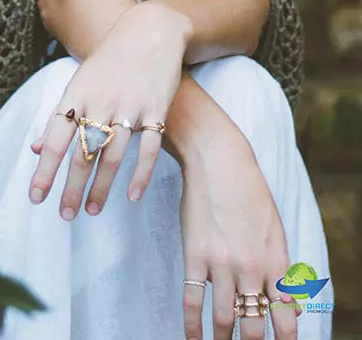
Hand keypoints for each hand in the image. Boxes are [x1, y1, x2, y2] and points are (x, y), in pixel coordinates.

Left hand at [29, 3, 192, 219]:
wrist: (148, 33)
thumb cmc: (108, 62)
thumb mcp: (78, 84)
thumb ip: (58, 117)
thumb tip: (36, 149)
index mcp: (76, 97)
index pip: (55, 141)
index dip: (44, 171)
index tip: (36, 198)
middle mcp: (100, 104)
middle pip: (81, 154)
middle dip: (70, 188)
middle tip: (64, 215)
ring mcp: (129, 107)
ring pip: (112, 156)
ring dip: (101, 187)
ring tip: (92, 210)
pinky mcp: (155, 110)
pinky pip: (148, 149)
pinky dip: (141, 174)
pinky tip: (132, 196)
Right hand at [176, 97, 299, 339]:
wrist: (217, 161)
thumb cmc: (247, 188)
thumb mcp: (274, 224)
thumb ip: (280, 263)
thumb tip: (289, 300)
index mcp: (277, 258)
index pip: (286, 313)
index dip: (285, 337)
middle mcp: (252, 266)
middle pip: (255, 322)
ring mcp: (222, 262)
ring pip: (225, 317)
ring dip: (223, 339)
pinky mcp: (195, 255)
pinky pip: (194, 300)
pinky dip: (192, 324)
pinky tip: (192, 337)